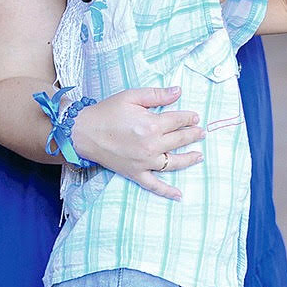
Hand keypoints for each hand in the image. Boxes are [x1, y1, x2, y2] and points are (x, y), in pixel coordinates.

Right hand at [71, 86, 204, 200]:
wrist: (83, 132)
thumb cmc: (107, 112)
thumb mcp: (132, 96)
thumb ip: (157, 95)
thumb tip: (179, 91)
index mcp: (151, 125)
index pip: (178, 120)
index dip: (189, 117)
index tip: (196, 116)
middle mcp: (151, 145)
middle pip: (179, 139)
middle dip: (193, 134)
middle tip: (202, 132)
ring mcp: (144, 162)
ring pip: (173, 163)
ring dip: (189, 159)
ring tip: (199, 155)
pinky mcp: (135, 173)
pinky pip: (154, 185)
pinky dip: (167, 191)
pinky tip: (179, 195)